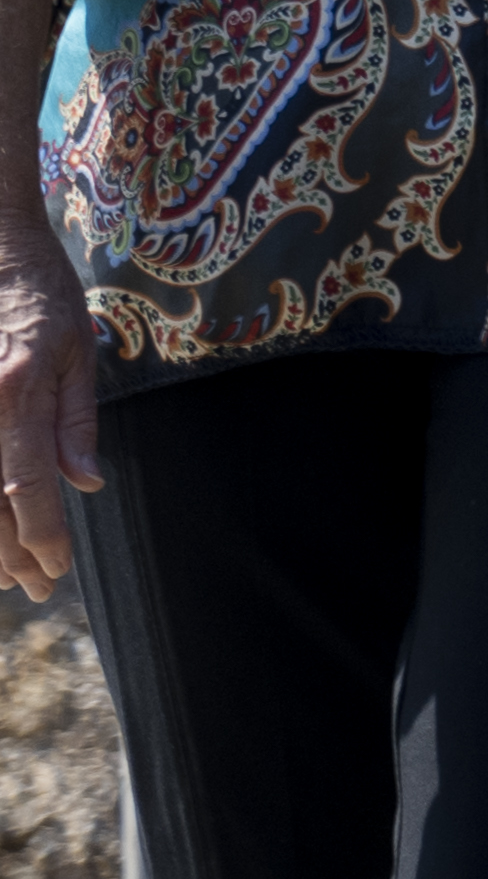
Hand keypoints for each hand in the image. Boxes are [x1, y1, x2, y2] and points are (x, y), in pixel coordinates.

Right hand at [0, 249, 96, 601]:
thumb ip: (76, 422)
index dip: (41, 536)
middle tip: (33, 587)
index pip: (26, 485)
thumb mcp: (79, 350)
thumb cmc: (41, 292)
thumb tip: (88, 485)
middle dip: (6, 554)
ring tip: (1, 574)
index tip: (57, 568)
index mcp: (15, 390)